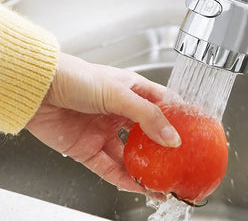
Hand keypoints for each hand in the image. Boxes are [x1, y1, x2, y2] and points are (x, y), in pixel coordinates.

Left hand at [27, 53, 180, 192]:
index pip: (162, 103)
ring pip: (130, 153)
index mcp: (132, 90)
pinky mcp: (88, 148)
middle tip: (178, 160)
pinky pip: (110, 167)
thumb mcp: (119, 93)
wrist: (40, 89)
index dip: (178, 116)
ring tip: (161, 179)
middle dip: (163, 147)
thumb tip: (171, 136)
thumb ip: (147, 116)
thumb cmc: (76, 77)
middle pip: (148, 132)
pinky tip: (137, 184)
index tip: (192, 130)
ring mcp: (105, 130)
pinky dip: (124, 177)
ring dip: (145, 167)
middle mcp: (120, 111)